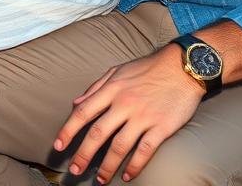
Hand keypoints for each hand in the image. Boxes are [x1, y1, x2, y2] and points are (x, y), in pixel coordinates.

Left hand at [54, 45, 203, 181]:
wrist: (182, 67)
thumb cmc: (147, 68)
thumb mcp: (117, 70)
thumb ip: (96, 87)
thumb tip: (76, 102)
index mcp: (111, 89)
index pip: (84, 112)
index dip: (69, 130)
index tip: (59, 146)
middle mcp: (124, 103)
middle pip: (98, 133)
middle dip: (84, 154)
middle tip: (75, 170)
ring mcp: (142, 116)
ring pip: (119, 146)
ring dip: (107, 166)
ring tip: (100, 179)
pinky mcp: (161, 127)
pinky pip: (144, 151)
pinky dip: (134, 166)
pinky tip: (127, 176)